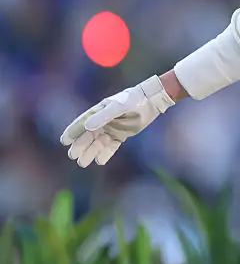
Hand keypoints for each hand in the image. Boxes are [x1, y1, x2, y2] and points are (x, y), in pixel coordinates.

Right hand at [60, 75, 174, 166]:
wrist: (151, 102)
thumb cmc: (133, 100)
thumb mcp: (118, 107)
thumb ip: (103, 116)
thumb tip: (87, 126)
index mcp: (98, 112)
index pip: (82, 123)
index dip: (73, 132)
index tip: (64, 141)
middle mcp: (103, 121)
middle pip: (88, 136)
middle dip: (80, 146)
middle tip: (74, 156)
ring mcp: (112, 129)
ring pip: (98, 143)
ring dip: (91, 152)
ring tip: (83, 163)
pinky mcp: (121, 135)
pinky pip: (111, 146)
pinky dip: (106, 153)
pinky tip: (100, 160)